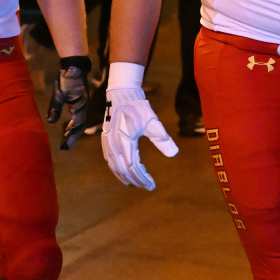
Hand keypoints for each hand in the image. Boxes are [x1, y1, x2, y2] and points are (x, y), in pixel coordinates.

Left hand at [47, 55, 91, 149]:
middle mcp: (83, 106)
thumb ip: (55, 107)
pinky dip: (73, 123)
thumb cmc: (66, 78)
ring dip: (73, 131)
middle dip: (72, 137)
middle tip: (64, 147)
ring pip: (79, 121)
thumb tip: (51, 122)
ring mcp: (83, 103)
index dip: (71, 137)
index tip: (64, 147)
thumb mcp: (59, 93)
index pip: (77, 126)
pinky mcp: (80, 100)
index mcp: (80, 105)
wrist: (74, 64)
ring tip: (65, 139)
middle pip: (80, 126)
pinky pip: (78, 115)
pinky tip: (68, 126)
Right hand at [101, 62, 178, 189]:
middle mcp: (113, 145)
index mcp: (124, 141)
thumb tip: (174, 154)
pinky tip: (123, 172)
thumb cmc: (138, 106)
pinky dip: (116, 169)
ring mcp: (107, 143)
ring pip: (114, 167)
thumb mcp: (152, 121)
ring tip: (136, 183)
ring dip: (125, 177)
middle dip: (136, 180)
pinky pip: (109, 160)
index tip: (152, 185)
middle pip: (123, 170)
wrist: (121, 93)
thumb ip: (162, 138)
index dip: (142, 178)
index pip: (133, 167)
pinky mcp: (105, 140)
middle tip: (148, 186)